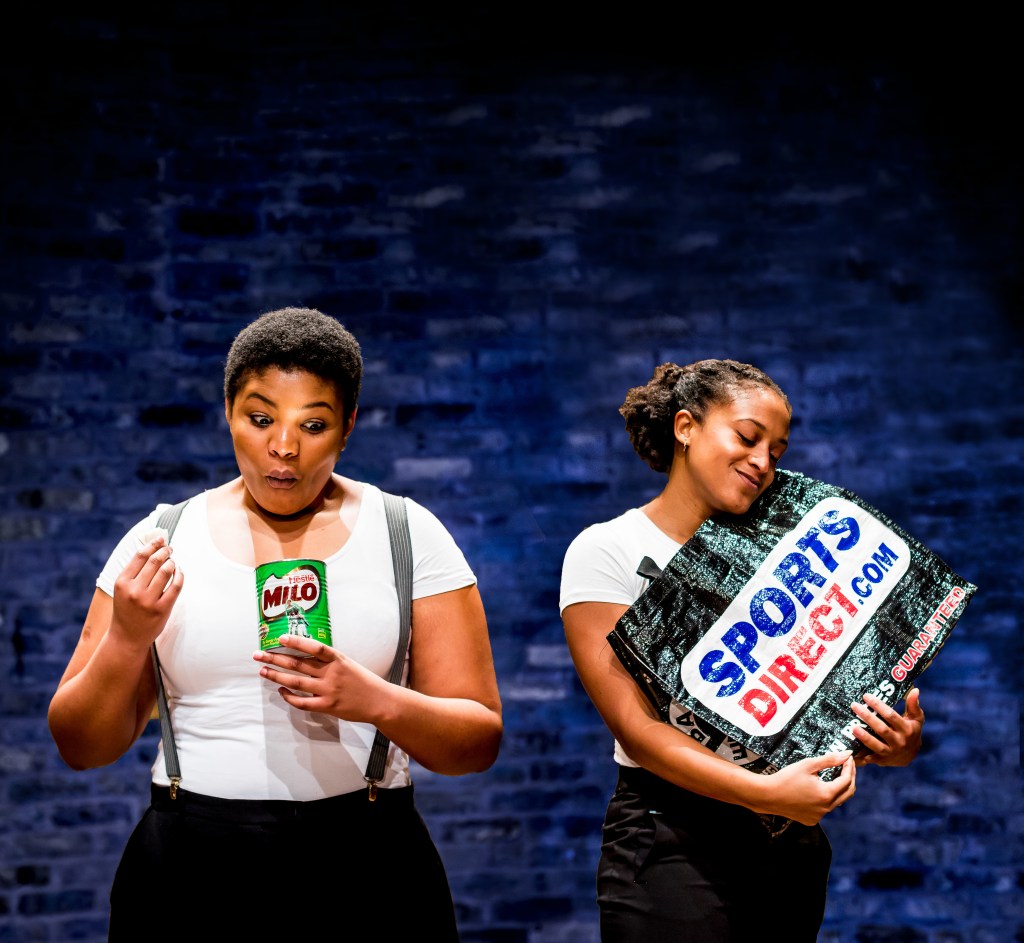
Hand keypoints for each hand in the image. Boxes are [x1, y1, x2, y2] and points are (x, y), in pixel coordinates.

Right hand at [110, 535, 182, 648]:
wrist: (126, 638)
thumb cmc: (126, 609)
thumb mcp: (123, 589)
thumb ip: (134, 570)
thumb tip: (152, 546)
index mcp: (122, 582)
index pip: (140, 556)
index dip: (153, 544)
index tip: (161, 539)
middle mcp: (134, 590)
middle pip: (155, 561)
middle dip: (165, 551)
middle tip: (170, 548)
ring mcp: (148, 600)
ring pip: (166, 571)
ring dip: (172, 562)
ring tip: (173, 561)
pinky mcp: (162, 609)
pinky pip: (176, 586)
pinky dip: (180, 575)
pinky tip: (179, 572)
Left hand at [253, 633, 388, 721]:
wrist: (379, 701)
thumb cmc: (363, 680)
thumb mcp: (348, 664)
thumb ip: (328, 661)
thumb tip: (304, 655)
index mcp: (338, 659)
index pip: (314, 647)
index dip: (296, 642)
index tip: (280, 639)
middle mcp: (331, 673)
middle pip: (298, 664)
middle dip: (275, 659)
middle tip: (258, 655)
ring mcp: (328, 690)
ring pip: (295, 682)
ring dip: (276, 676)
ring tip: (262, 671)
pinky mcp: (326, 706)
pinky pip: (302, 702)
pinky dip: (289, 696)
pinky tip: (281, 691)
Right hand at [760, 750, 855, 825]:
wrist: (768, 795)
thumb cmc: (786, 778)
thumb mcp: (808, 765)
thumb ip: (829, 760)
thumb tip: (846, 754)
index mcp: (826, 794)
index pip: (847, 780)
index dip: (849, 767)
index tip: (848, 757)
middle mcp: (826, 808)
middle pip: (848, 792)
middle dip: (850, 778)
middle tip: (846, 765)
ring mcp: (819, 816)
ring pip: (838, 801)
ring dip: (839, 788)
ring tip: (835, 775)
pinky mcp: (812, 819)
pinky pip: (826, 808)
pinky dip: (828, 798)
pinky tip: (820, 789)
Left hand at [851, 688, 923, 766]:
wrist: (911, 755)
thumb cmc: (911, 731)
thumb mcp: (916, 719)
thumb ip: (913, 705)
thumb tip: (915, 690)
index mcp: (907, 730)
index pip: (891, 716)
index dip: (878, 706)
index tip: (866, 696)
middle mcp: (899, 742)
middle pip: (882, 729)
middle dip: (867, 717)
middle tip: (854, 706)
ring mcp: (891, 752)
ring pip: (876, 745)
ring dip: (864, 737)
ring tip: (853, 727)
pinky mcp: (882, 760)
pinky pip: (870, 758)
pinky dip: (861, 756)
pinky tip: (850, 749)